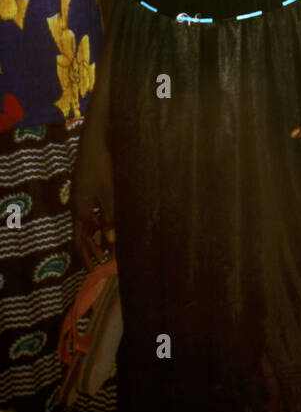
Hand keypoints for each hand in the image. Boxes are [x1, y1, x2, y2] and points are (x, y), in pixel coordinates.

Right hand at [71, 129, 115, 271]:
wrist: (95, 140)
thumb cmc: (102, 166)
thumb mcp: (110, 194)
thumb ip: (111, 218)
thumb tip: (111, 242)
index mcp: (79, 210)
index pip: (78, 242)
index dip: (85, 258)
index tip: (94, 271)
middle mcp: (78, 205)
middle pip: (83, 234)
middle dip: (93, 249)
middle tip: (106, 262)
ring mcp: (82, 196)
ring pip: (88, 222)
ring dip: (98, 235)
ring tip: (111, 245)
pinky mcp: (88, 187)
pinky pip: (92, 211)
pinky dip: (100, 220)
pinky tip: (111, 221)